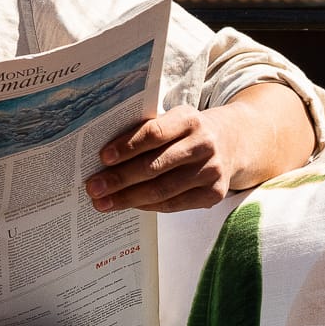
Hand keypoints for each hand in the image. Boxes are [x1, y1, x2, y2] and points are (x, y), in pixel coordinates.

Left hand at [89, 103, 249, 212]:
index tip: (102, 158)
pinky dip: (148, 206)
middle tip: (93, 188)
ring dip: (128, 198)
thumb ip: (145, 131)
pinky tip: (130, 205)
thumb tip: (102, 157)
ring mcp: (211, 170)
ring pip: (163, 189)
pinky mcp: (214, 193)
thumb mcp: (172, 120)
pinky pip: (174, 204)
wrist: (231, 142)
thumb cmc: (186, 132)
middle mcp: (203, 144)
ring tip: (103, 203)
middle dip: (119, 179)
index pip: (154, 133)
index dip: (127, 146)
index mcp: (188, 119)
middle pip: (155, 166)